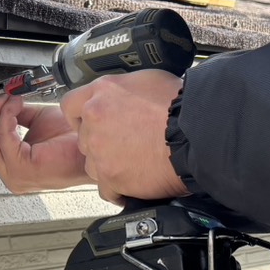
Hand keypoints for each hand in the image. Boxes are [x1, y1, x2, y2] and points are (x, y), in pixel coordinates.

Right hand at [0, 94, 92, 193]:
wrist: (93, 148)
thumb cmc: (73, 141)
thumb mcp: (36, 120)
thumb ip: (14, 114)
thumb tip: (0, 99)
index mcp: (10, 164)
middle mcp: (9, 173)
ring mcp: (14, 174)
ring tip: (7, 99)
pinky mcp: (23, 169)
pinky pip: (3, 138)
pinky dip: (6, 116)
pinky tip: (16, 106)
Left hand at [60, 71, 187, 205]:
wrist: (199, 132)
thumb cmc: (182, 105)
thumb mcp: (149, 80)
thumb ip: (125, 90)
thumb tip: (125, 96)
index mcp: (102, 92)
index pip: (70, 105)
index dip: (81, 116)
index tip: (91, 123)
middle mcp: (95, 118)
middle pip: (83, 137)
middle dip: (100, 142)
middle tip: (125, 144)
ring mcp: (100, 149)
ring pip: (92, 164)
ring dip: (109, 165)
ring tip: (135, 163)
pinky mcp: (111, 176)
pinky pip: (107, 188)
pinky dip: (120, 189)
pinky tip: (136, 182)